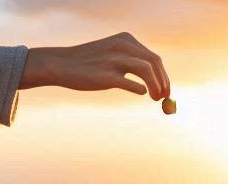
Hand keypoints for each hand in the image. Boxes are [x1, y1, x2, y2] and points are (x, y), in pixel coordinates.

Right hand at [20, 33, 170, 99]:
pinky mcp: (106, 75)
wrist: (61, 64)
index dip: (164, 75)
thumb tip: (150, 84)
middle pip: (154, 63)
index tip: (166, 88)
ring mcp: (114, 60)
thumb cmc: (87, 63)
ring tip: (157, 99)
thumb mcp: (110, 55)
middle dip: (164, 81)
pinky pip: (131, 84)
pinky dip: (140, 89)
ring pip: (147, 71)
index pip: (153, 58)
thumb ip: (129, 64)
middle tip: (165, 96)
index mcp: (125, 39)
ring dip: (157, 86)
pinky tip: (140, 93)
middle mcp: (122, 46)